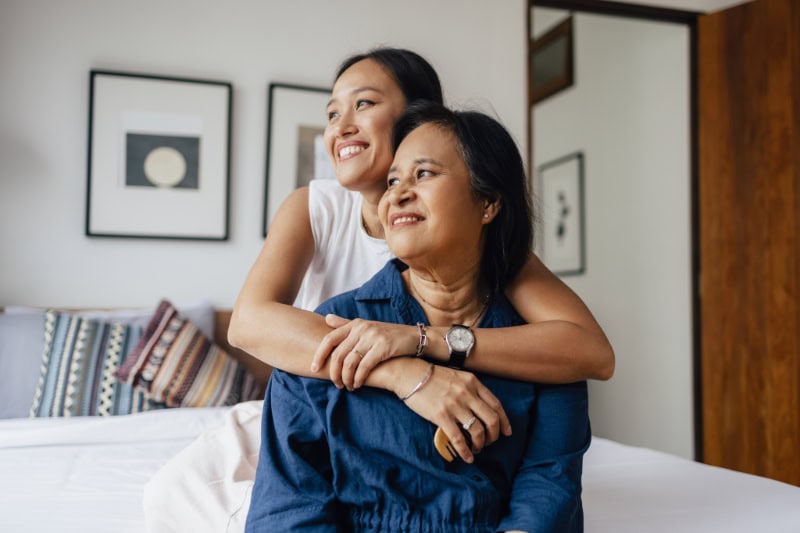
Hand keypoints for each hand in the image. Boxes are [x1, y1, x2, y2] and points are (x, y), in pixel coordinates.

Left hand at [311, 314, 418, 389]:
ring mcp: (372, 337)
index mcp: (355, 324)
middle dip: (334, 373)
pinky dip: (358, 378)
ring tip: (348, 386)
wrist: (414, 337)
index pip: (329, 339)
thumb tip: (326, 318)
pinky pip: (364, 366)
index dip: (319, 355)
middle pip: (338, 354)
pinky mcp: (383, 347)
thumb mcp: (366, 327)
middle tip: (336, 384)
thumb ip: (346, 324)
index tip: (314, 368)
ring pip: (349, 362)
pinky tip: (358, 385)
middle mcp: (362, 328)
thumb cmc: (388, 335)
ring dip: (346, 378)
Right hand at [393, 359, 512, 462]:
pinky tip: (467, 457)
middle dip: (494, 435)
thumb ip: (471, 389)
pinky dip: (465, 451)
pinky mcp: (441, 416)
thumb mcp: (457, 377)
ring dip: (481, 444)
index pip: (496, 405)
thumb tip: (481, 408)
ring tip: (477, 448)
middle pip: (491, 420)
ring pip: (478, 430)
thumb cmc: (432, 376)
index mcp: (473, 382)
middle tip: (491, 442)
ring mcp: (455, 405)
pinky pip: (459, 438)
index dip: (504, 421)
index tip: (507, 432)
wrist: (409, 374)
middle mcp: (467, 393)